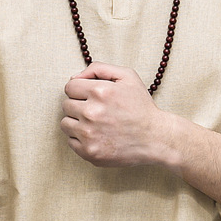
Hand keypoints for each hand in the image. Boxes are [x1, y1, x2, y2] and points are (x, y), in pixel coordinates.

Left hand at [60, 62, 176, 166]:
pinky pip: (71, 142)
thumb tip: (75, 77)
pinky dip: (80, 139)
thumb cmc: (141, 107)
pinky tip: (96, 136)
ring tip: (94, 124)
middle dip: (79, 106)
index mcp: (100, 91)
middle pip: (66, 105)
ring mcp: (89, 134)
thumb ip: (99, 68)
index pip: (70, 87)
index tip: (89, 97)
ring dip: (77, 123)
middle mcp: (91, 113)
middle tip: (95, 111)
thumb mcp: (127, 77)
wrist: (155, 138)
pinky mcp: (89, 152)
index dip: (80, 91)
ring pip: (65, 124)